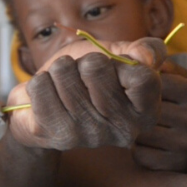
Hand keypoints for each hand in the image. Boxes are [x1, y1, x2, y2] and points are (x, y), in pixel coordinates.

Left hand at [6, 37, 165, 149]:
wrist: (52, 100)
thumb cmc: (91, 74)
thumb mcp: (121, 54)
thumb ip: (144, 49)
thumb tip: (146, 57)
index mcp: (147, 112)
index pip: (142, 77)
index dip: (121, 62)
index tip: (113, 67)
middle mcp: (123, 131)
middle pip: (96, 67)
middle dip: (84, 61)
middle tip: (83, 76)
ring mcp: (89, 137)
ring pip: (63, 71)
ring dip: (60, 70)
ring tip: (65, 85)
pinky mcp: (55, 137)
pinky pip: (40, 86)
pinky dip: (40, 82)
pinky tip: (48, 96)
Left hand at [132, 66, 186, 172]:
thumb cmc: (186, 107)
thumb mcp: (184, 82)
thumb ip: (165, 67)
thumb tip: (144, 62)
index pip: (154, 84)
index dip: (140, 88)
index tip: (136, 90)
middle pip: (146, 111)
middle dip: (133, 109)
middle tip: (128, 109)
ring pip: (140, 134)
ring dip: (134, 130)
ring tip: (137, 126)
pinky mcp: (175, 166)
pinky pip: (141, 155)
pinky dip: (137, 149)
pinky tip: (144, 144)